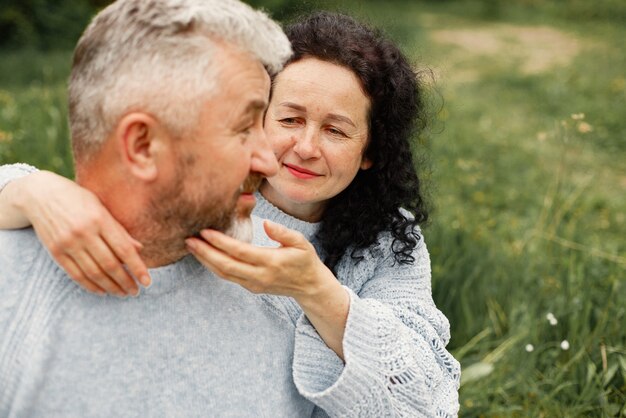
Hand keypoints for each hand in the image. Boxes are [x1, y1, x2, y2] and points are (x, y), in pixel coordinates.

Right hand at [8, 171, 149, 295]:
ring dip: (110, 287)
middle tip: (135, 292)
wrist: (40, 194)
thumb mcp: (102, 208)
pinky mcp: (55, 252)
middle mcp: (84, 232)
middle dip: (126, 281)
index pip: (124, 249)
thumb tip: (139, 249)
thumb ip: (119, 230)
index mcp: (100, 219)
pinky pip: (76, 275)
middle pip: (110, 264)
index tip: (147, 281)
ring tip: (122, 293)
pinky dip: (91, 286)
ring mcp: (68, 243)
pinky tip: (102, 291)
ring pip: (93, 273)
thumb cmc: (78, 199)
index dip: (137, 267)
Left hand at [185, 220, 349, 358]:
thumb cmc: (305, 260)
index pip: (240, 252)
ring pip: (223, 274)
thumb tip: (266, 223)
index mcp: (271, 262)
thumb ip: (283, 233)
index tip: (205, 231)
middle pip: (225, 266)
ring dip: (205, 260)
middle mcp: (259, 276)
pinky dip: (213, 266)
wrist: (309, 286)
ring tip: (191, 246)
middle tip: (189, 239)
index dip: (220, 242)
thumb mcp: (301, 243)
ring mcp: (254, 284)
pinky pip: (228, 277)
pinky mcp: (250, 287)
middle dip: (205, 253)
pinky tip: (205, 255)